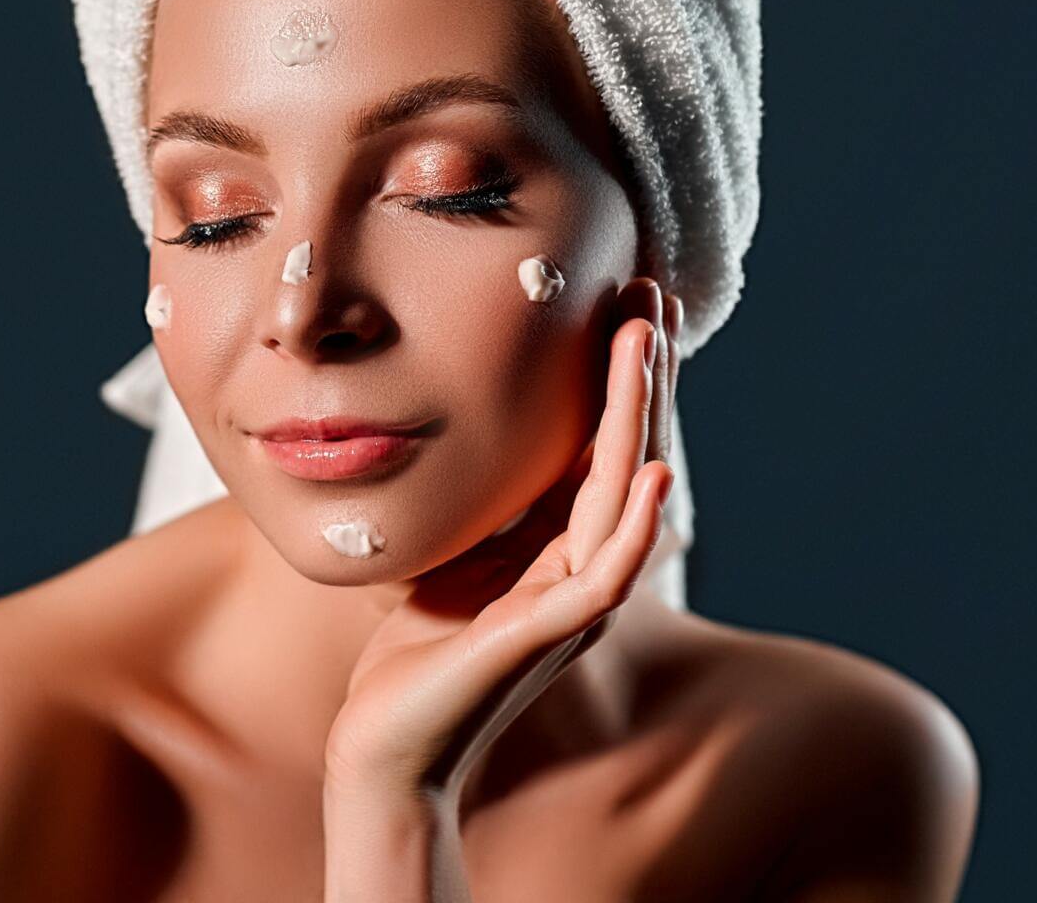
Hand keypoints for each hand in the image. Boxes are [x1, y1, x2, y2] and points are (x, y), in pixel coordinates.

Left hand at [323, 278, 682, 803]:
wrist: (387, 745)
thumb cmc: (413, 657)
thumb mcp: (445, 556)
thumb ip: (473, 506)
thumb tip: (456, 436)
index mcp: (554, 547)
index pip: (595, 444)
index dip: (611, 376)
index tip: (622, 302)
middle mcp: (579, 568)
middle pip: (620, 449)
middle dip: (636, 370)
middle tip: (650, 291)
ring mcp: (571, 603)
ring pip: (618, 490)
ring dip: (636, 412)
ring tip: (647, 339)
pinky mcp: (549, 635)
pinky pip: (606, 572)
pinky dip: (633, 522)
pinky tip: (649, 469)